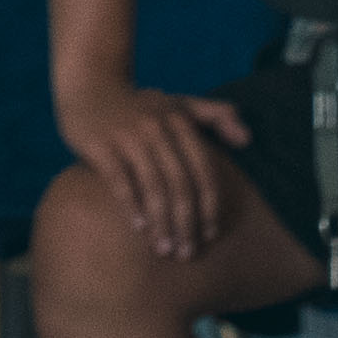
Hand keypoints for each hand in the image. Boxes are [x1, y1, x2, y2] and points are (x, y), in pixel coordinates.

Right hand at [54, 81, 254, 261]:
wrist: (89, 84)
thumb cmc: (139, 104)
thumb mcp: (179, 103)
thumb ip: (215, 115)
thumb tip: (247, 140)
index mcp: (178, 120)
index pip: (203, 169)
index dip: (209, 205)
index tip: (210, 235)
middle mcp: (156, 126)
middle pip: (180, 184)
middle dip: (186, 223)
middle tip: (186, 253)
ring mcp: (126, 134)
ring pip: (152, 187)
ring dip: (161, 223)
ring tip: (164, 250)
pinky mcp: (99, 143)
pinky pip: (119, 181)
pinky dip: (131, 207)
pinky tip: (139, 229)